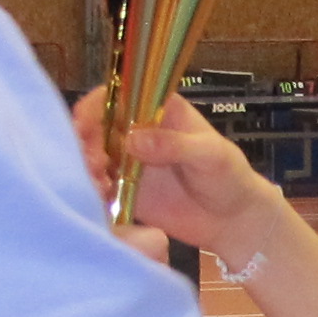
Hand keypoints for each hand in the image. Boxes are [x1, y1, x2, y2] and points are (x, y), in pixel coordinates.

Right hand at [73, 88, 279, 255]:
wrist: (232, 220)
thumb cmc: (228, 176)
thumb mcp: (209, 154)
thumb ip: (174, 145)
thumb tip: (132, 140)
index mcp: (156, 109)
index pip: (116, 96)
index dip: (95, 107)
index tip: (85, 126)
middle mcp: (135, 130)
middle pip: (95, 126)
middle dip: (86, 141)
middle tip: (96, 163)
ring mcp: (126, 161)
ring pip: (91, 156)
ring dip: (86, 167)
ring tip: (99, 183)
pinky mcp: (123, 190)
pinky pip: (98, 186)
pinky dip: (93, 190)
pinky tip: (102, 199)